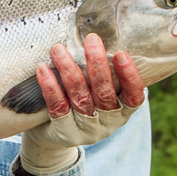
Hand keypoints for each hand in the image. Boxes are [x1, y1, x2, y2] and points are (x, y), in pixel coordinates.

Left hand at [19, 33, 144, 175]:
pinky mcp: (64, 131)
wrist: (54, 136)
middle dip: (97, 64)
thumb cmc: (83, 104)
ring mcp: (86, 129)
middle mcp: (107, 123)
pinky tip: (43, 69)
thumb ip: (104, 75)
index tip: (121, 53)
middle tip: (91, 40)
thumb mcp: (99, 94)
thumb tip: (98, 39)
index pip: (133, 96)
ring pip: (80, 97)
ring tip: (59, 50)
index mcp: (123, 112)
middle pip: (104, 92)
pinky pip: (58, 106)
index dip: (129, 76)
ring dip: (69, 70)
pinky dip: (50, 86)